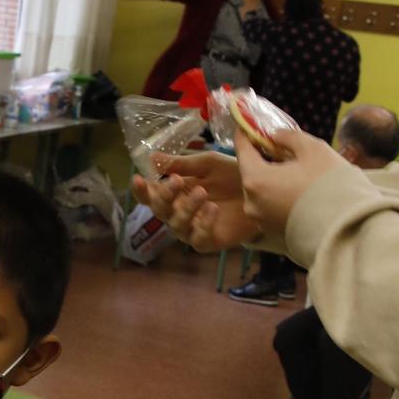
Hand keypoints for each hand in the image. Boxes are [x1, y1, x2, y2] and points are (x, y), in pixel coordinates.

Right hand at [132, 150, 260, 252]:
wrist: (260, 192)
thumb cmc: (230, 176)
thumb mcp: (206, 164)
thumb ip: (180, 163)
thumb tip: (151, 157)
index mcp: (174, 193)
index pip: (150, 195)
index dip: (141, 190)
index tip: (138, 178)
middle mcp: (178, 213)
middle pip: (159, 210)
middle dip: (165, 196)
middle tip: (177, 180)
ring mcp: (191, 229)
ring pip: (176, 224)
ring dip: (186, 208)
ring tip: (202, 193)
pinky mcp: (208, 241)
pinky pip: (197, 239)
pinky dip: (203, 224)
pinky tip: (212, 209)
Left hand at [233, 123, 345, 232]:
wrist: (347, 225)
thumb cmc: (329, 183)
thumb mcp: (312, 148)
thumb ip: (288, 137)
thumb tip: (275, 136)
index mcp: (256, 179)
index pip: (242, 150)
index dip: (245, 134)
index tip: (247, 123)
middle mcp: (251, 202)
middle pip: (251, 172)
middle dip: (261, 158)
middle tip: (275, 145)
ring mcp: (260, 220)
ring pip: (260, 191)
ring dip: (270, 178)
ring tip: (290, 169)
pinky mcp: (272, 231)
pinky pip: (269, 206)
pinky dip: (277, 195)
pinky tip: (294, 189)